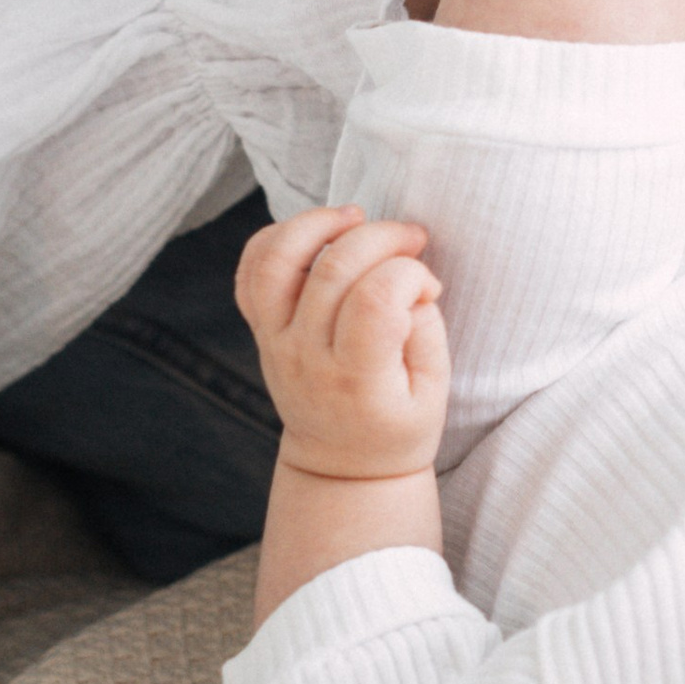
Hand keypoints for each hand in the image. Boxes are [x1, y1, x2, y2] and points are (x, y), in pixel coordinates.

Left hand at [235, 208, 450, 481]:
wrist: (341, 466)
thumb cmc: (397, 426)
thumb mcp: (434, 394)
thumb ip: (427, 332)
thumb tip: (411, 281)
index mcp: (355, 379)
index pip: (375, 300)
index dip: (411, 275)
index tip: (429, 287)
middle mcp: (306, 357)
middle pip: (332, 270)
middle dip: (383, 236)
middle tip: (414, 239)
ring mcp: (276, 341)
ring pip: (275, 261)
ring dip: (316, 223)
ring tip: (354, 217)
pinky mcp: (263, 330)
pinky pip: (250, 272)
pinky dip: (276, 237)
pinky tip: (316, 233)